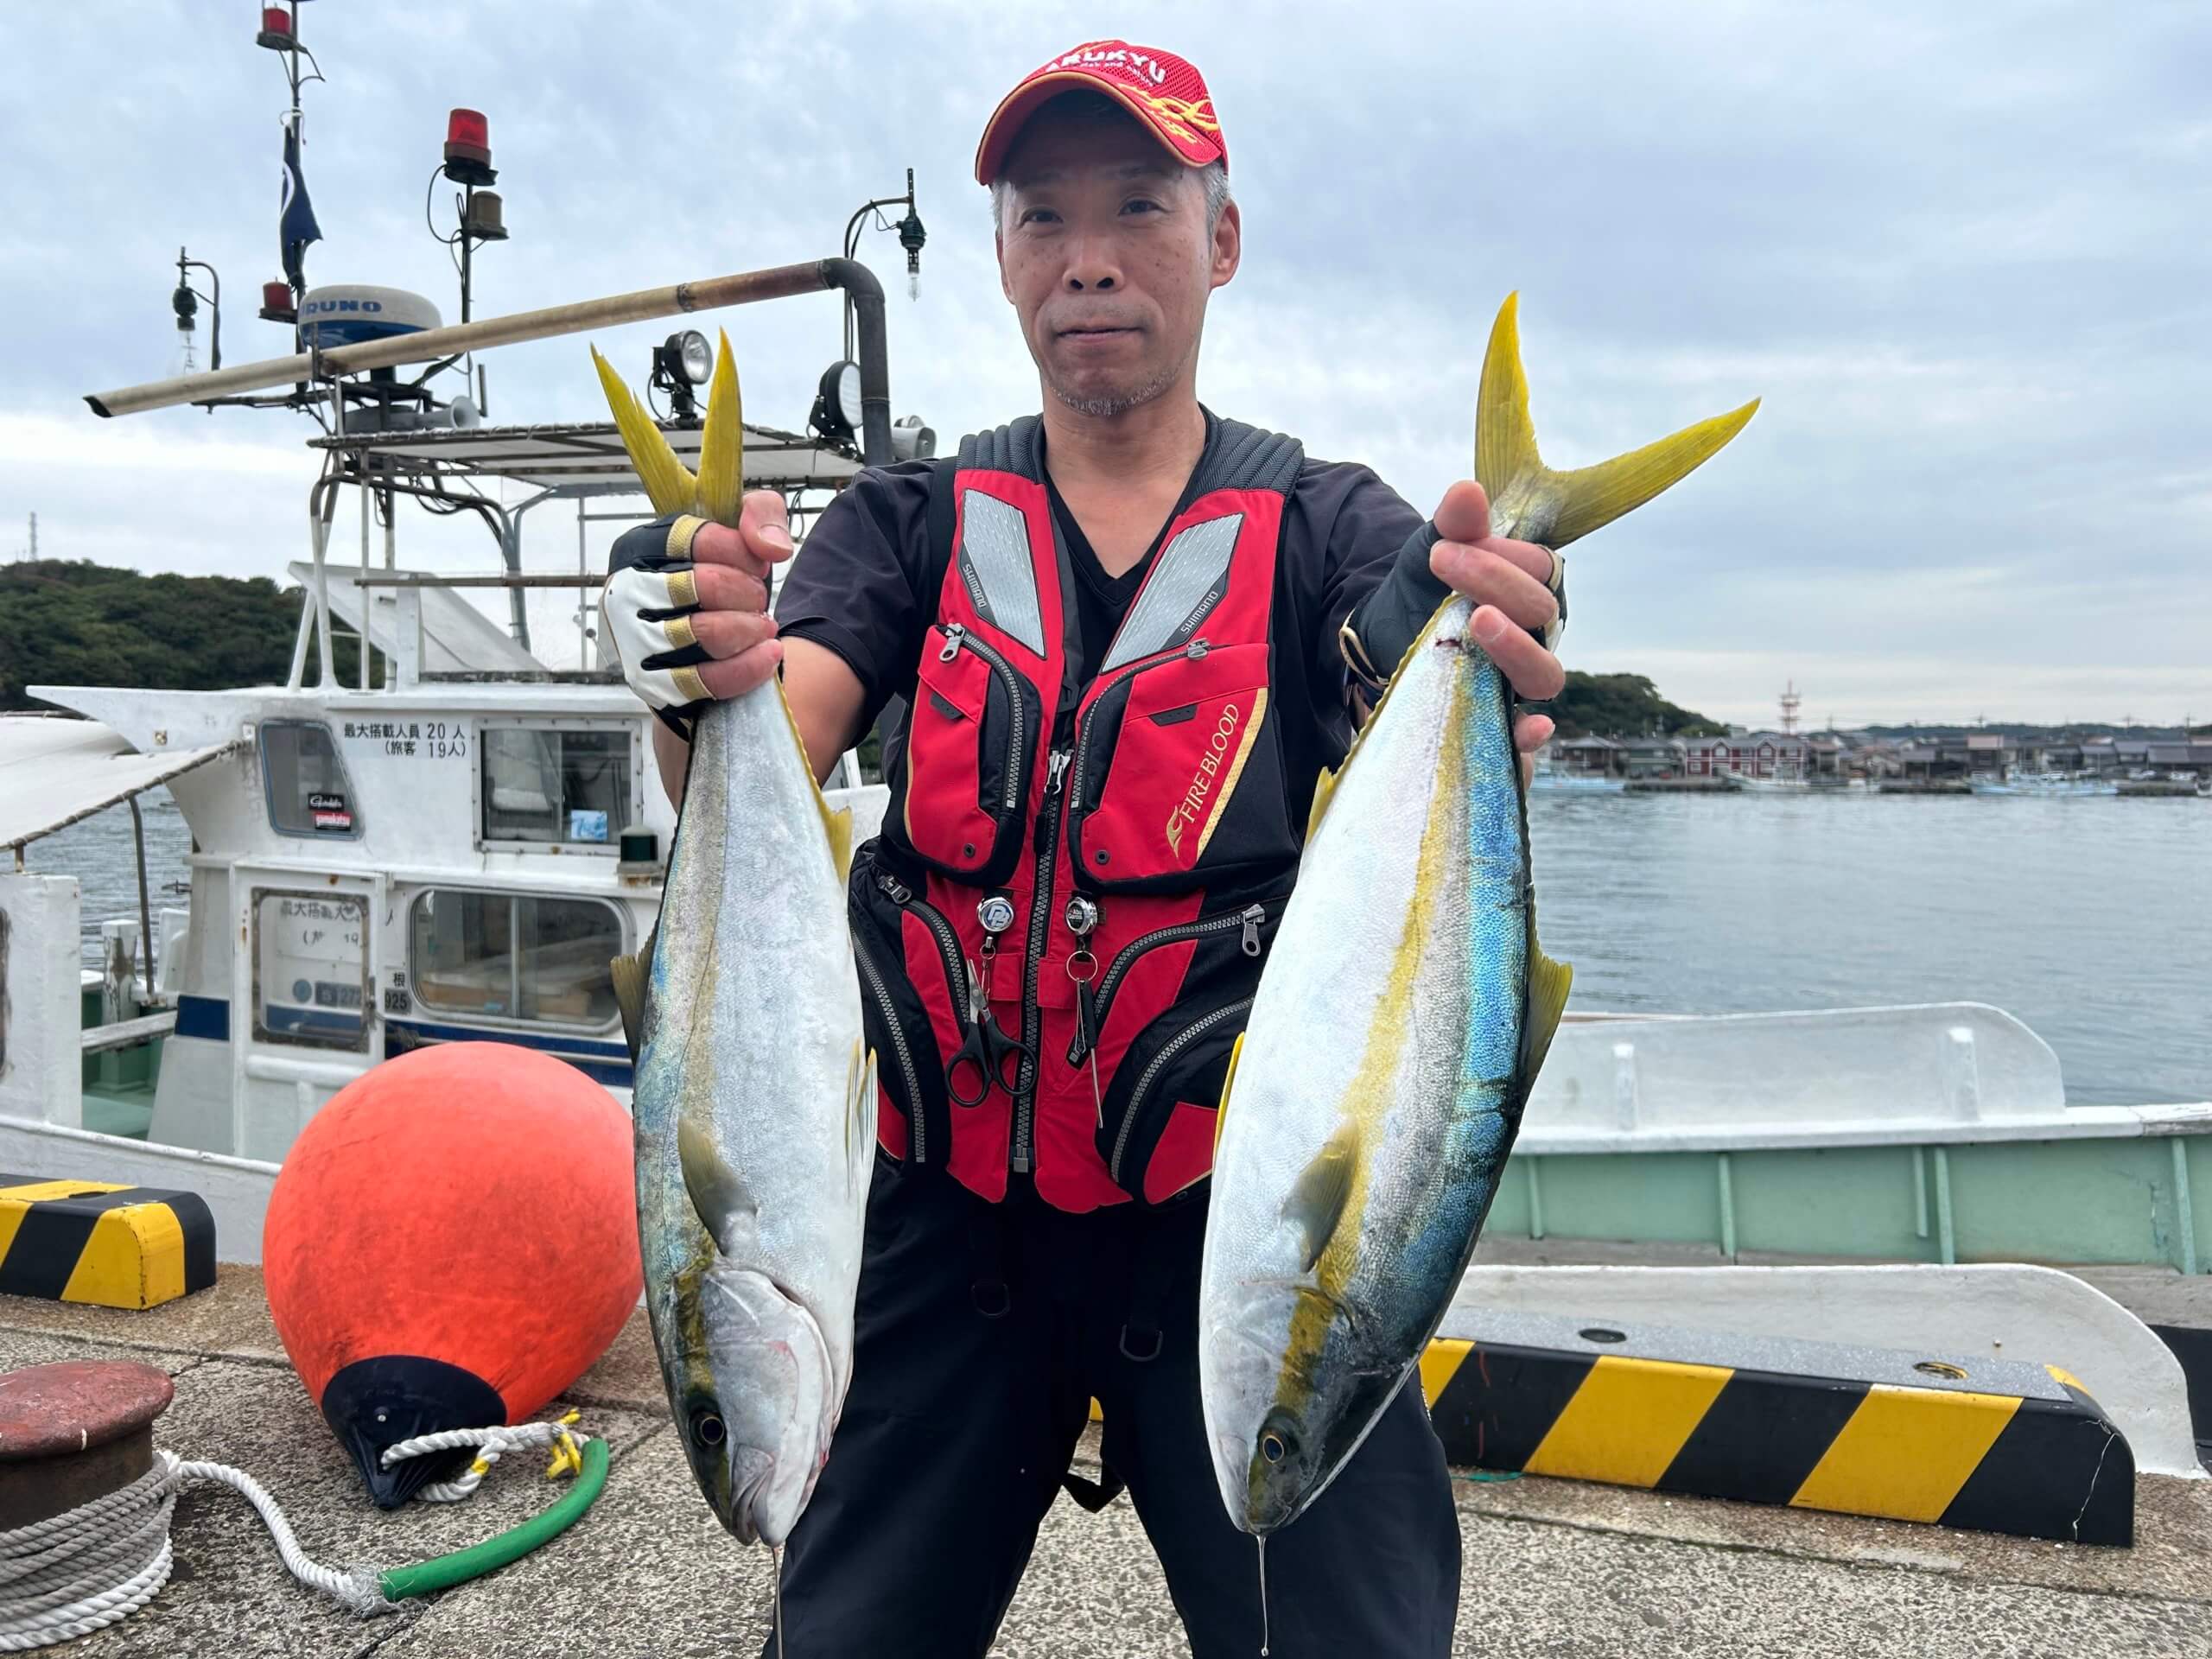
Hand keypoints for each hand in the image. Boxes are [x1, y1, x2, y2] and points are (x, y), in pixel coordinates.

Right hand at [601, 490, 794, 711]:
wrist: (705, 648)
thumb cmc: (719, 583)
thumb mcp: (741, 533)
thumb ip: (762, 515)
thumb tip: (772, 549)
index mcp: (640, 548)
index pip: (693, 539)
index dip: (740, 551)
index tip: (757, 563)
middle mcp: (626, 592)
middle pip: (701, 585)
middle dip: (747, 592)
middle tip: (759, 600)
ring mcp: (634, 641)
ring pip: (704, 633)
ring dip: (748, 628)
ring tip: (763, 627)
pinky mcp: (652, 685)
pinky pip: (705, 680)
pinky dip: (747, 667)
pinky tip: (767, 653)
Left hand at [1428, 480, 1563, 783]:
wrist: (1385, 641)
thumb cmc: (1424, 593)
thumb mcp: (1430, 555)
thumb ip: (1452, 526)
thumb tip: (1468, 491)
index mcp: (1529, 590)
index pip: (1540, 569)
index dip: (1500, 556)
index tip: (1442, 548)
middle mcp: (1535, 637)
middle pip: (1541, 615)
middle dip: (1497, 585)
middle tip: (1445, 564)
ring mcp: (1519, 684)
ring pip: (1544, 675)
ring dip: (1517, 648)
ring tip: (1479, 622)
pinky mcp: (1499, 726)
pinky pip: (1527, 741)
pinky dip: (1532, 737)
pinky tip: (1528, 728)